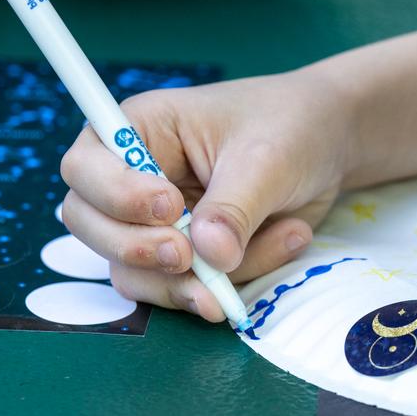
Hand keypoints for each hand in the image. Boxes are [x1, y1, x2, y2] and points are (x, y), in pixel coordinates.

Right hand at [59, 69, 350, 321]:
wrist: (331, 144)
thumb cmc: (290, 126)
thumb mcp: (266, 158)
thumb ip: (232, 207)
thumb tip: (208, 256)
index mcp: (139, 129)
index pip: (85, 169)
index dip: (115, 196)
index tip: (169, 207)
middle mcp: (134, 178)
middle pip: (93, 229)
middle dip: (140, 251)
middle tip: (191, 259)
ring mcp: (156, 224)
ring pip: (138, 272)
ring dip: (202, 276)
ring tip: (284, 238)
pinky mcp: (187, 257)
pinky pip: (185, 289)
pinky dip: (231, 283)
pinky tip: (289, 241)